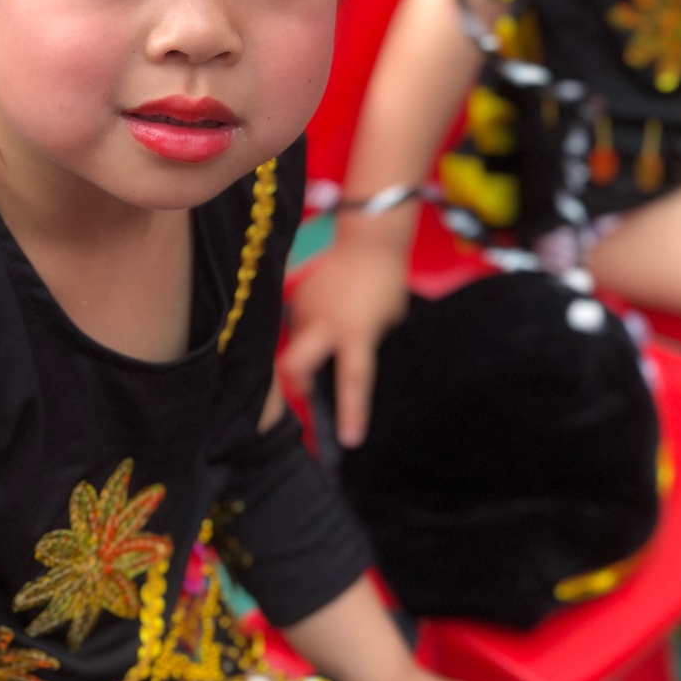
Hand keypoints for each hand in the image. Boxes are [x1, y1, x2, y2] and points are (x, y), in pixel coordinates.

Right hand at [280, 236, 408, 446]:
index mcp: (355, 333)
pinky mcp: (297, 295)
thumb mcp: (386, 324)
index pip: (354, 381)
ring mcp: (306, 309)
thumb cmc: (385, 286)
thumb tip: (346, 367)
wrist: (369, 241)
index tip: (349, 439)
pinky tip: (327, 313)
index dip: (351, 413)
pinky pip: (298, 322)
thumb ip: (364, 346)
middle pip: (294, 367)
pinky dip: (309, 328)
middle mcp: (324, 325)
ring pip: (296, 344)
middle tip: (308, 392)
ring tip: (329, 339)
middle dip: (297, 386)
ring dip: (308, 352)